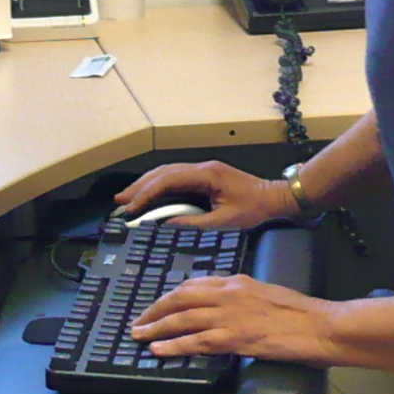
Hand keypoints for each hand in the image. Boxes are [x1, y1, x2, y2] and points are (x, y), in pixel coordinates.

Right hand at [113, 160, 295, 229]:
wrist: (275, 197)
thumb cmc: (254, 209)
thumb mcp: (225, 222)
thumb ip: (194, 224)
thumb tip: (166, 225)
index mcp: (206, 174)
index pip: (168, 179)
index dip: (147, 193)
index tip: (131, 207)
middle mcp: (202, 168)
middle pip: (163, 172)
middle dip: (139, 186)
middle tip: (119, 201)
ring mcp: (203, 170)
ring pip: (167, 172)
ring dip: (146, 184)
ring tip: (127, 198)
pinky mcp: (205, 175)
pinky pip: (176, 177)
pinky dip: (159, 186)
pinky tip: (149, 195)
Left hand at [132, 275, 338, 363]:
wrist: (319, 325)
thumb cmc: (300, 313)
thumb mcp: (267, 294)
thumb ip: (243, 298)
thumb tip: (226, 308)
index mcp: (237, 281)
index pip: (195, 284)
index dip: (172, 296)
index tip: (159, 305)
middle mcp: (228, 294)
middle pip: (180, 298)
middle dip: (156, 309)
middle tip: (139, 320)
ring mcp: (229, 315)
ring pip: (181, 319)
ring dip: (156, 327)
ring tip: (139, 335)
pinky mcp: (233, 337)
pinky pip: (194, 341)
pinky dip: (172, 345)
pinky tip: (157, 350)